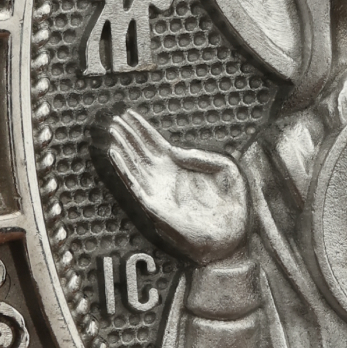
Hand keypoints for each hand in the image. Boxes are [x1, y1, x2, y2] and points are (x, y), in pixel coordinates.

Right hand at [100, 109, 247, 265]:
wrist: (235, 235)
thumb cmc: (233, 204)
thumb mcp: (225, 170)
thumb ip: (203, 156)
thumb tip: (176, 151)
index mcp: (179, 167)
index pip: (155, 143)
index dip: (141, 128)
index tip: (127, 112)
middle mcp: (164, 177)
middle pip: (140, 151)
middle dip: (126, 135)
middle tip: (111, 118)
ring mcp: (159, 191)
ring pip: (134, 166)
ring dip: (122, 148)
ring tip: (111, 131)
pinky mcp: (156, 207)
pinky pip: (135, 186)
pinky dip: (124, 170)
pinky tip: (115, 155)